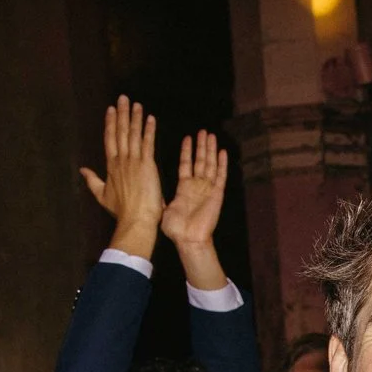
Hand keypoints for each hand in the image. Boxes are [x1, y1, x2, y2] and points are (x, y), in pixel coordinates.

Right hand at [78, 96, 163, 257]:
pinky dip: (148, 130)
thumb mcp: (102, 195)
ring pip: (133, 134)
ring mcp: (133, 162)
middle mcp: (121, 160)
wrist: (135, 220)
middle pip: (120, 132)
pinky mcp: (147, 165)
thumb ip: (92, 181)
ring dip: (134, 117)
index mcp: (111, 166)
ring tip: (136, 103)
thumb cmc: (121, 211)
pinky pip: (147, 143)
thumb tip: (82, 170)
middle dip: (121, 114)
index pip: (110, 139)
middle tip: (123, 98)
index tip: (111, 110)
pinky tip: (150, 118)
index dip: (110, 123)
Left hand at [158, 129, 230, 288]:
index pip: (186, 164)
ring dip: (210, 149)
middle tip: (202, 131)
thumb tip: (148, 190)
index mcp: (184, 188)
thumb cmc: (175, 229)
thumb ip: (159, 197)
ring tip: (210, 135)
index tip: (188, 138)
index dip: (187, 151)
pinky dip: (222, 164)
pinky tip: (222, 151)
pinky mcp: (217, 193)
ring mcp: (208, 188)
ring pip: (210, 164)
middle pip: (200, 161)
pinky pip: (220, 176)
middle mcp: (197, 186)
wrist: (188, 239)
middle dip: (201, 146)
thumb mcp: (163, 209)